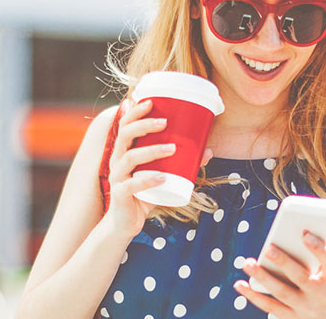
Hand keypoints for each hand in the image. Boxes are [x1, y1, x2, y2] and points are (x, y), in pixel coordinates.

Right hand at [100, 99, 212, 238]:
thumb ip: (181, 162)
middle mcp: (117, 160)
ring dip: (151, 150)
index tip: (152, 101)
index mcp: (124, 151)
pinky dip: (148, 180)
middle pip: (124, 135)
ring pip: (129, 158)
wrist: (126, 223)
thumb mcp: (162, 175)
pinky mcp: (120, 195)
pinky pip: (132, 185)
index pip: (125, 125)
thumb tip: (209, 150)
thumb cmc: (144, 194)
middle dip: (144, 125)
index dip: (136, 111)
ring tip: (172, 148)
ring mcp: (117, 177)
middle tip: (165, 122)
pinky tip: (162, 177)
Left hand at [234, 231, 325, 318]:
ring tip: (247, 263)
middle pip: (301, 277)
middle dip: (284, 262)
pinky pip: (270, 306)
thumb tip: (294, 235)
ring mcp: (306, 309)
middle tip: (268, 248)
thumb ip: (318, 255)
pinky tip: (239, 284)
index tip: (305, 233)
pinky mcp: (292, 318)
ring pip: (282, 292)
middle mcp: (321, 296)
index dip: (319, 248)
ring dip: (262, 277)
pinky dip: (253, 295)